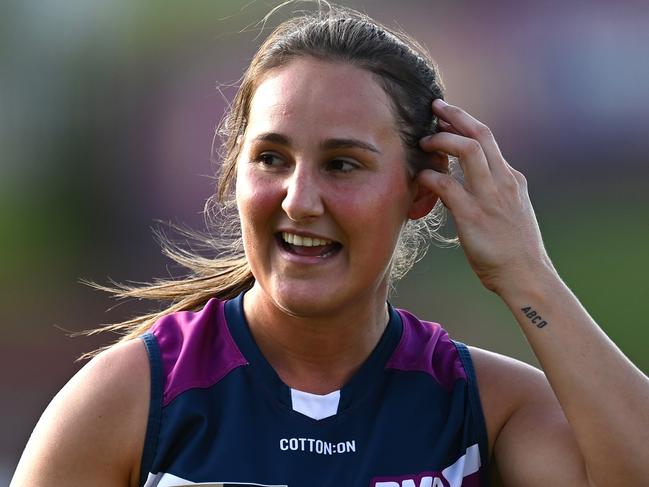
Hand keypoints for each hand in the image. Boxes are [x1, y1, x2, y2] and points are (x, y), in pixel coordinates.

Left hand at [418, 99, 553, 294]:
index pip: (488, 140)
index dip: (466, 123)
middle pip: (480, 134)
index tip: (448, 116)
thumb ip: (496, 191)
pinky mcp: (474, 215)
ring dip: (441, 140)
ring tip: (425, 143)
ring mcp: (490, 197)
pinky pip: (447, 185)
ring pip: (466, 150)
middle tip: (435, 107)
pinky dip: (430, 177)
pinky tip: (420, 178)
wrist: (527, 277)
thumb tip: (477, 180)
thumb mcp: (512, 211)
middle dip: (455, 115)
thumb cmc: (515, 250)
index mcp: (511, 179)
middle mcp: (504, 181)